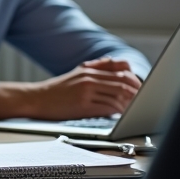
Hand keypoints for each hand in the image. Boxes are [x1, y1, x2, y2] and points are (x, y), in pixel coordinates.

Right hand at [0, 60, 141, 119]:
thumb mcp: (76, 73)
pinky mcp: (82, 105)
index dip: (135, 79)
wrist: (35, 99)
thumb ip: (97, 67)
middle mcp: (88, 78)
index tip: (141, 88)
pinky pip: (108, 108)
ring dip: (130, 104)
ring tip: (135, 110)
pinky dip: (118, 112)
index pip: (121, 70)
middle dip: (137, 93)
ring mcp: (85, 91)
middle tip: (144, 101)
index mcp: (89, 70)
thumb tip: (117, 63)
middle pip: (123, 83)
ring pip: (118, 95)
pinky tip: (121, 116)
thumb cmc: (56, 89)